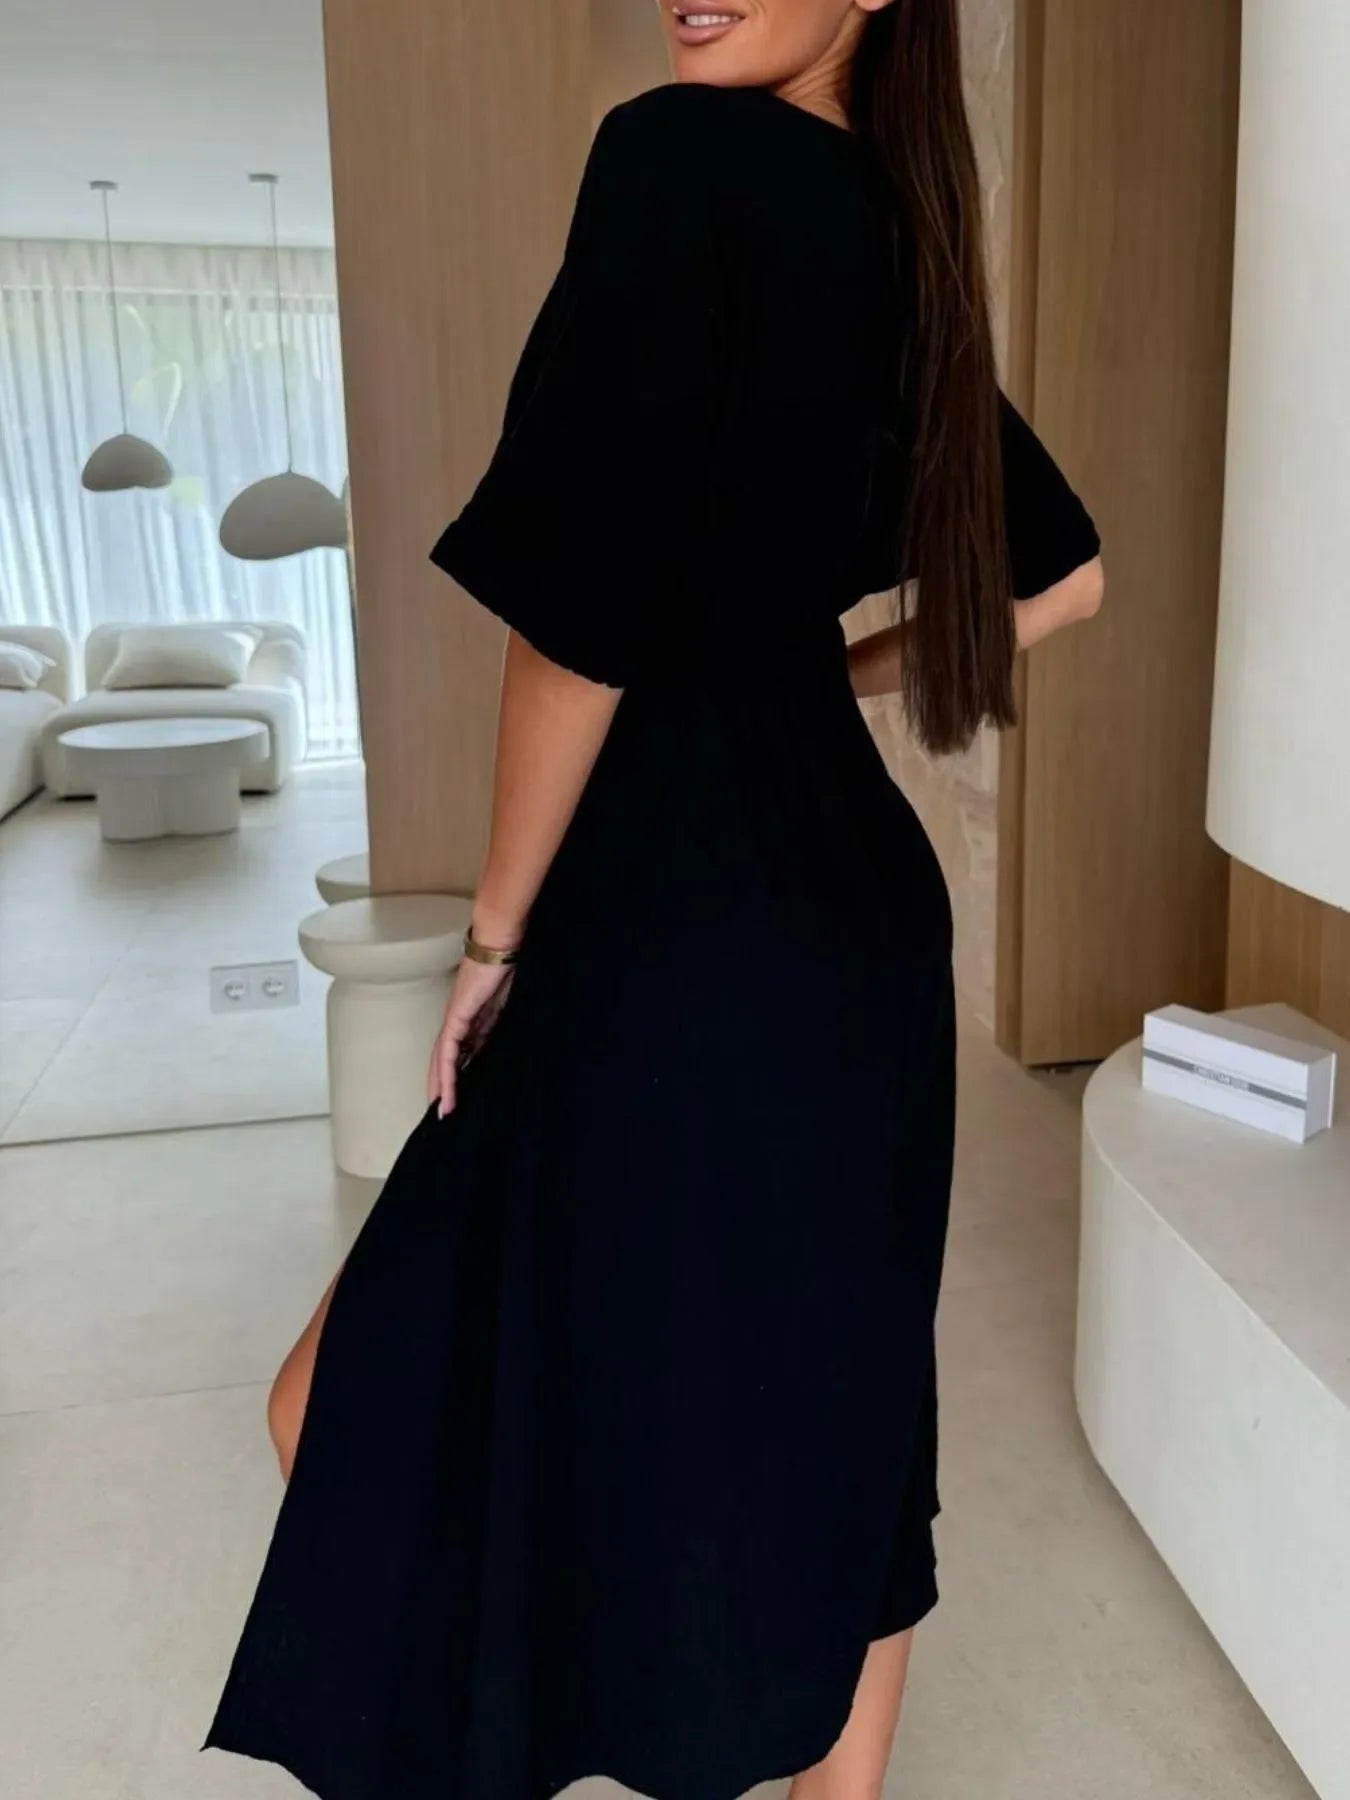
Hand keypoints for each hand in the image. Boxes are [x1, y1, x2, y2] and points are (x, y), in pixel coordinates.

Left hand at [427, 953, 515, 1118]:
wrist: (501, 944)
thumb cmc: (508, 965)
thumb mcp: (509, 1002)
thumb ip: (503, 1021)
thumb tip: (508, 1041)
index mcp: (472, 1016)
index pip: (461, 1050)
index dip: (458, 1072)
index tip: (460, 1094)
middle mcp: (459, 1019)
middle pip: (445, 1058)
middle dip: (443, 1085)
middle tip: (444, 1112)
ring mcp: (455, 1018)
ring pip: (442, 1059)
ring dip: (441, 1086)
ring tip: (441, 1110)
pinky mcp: (457, 1017)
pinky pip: (448, 1052)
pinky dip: (446, 1074)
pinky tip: (446, 1092)